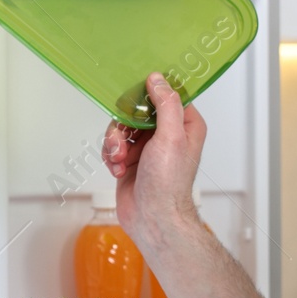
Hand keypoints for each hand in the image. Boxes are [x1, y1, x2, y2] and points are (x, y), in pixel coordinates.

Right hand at [102, 72, 206, 248]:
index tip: (135, 97)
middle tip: (123, 142)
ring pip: (122, 128)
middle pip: (137, 110)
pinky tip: (117, 169)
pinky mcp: (131, 161)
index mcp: (185, 125)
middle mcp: (168, 134)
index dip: (149, 94)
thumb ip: (166, 104)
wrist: (152, 218)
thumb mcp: (171, 137)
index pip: (167, 95)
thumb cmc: (168, 184)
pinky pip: (114, 146)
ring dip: (115, 143)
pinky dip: (111, 156)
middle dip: (124, 126)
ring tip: (118, 159)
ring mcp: (148, 148)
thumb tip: (158, 79)